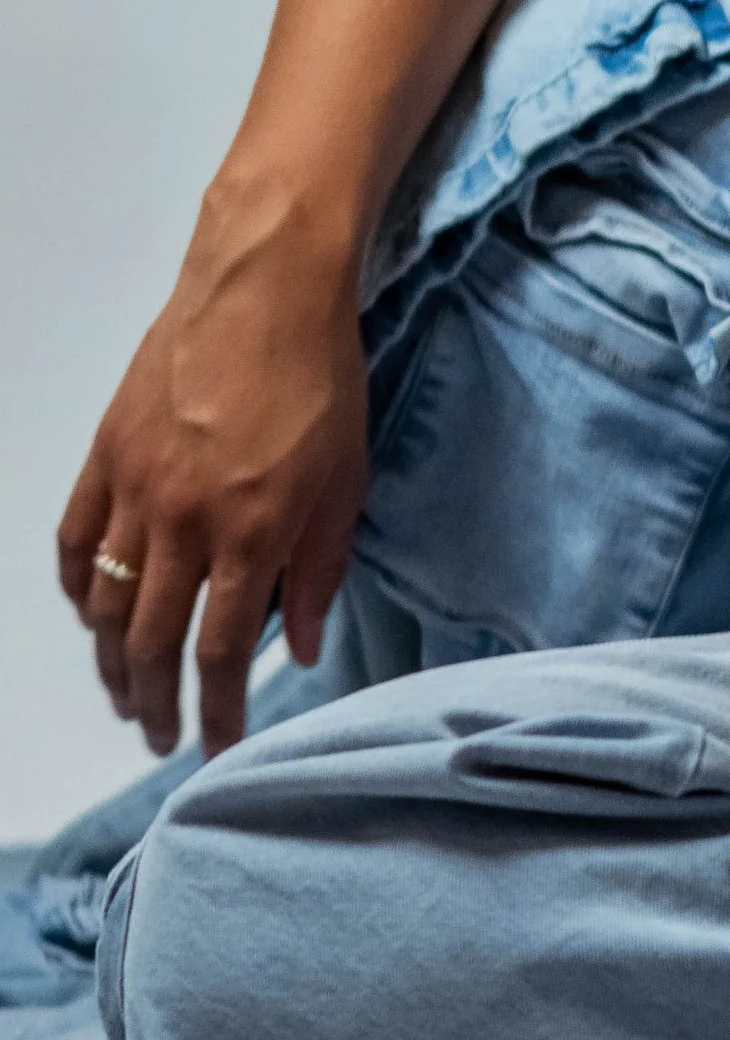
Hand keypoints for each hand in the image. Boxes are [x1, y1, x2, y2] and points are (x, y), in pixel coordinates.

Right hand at [57, 184, 370, 760]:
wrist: (264, 289)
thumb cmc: (321, 382)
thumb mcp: (346, 484)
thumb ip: (320, 572)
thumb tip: (302, 646)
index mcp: (251, 535)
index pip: (221, 652)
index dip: (217, 712)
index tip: (220, 749)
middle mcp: (182, 522)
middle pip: (148, 641)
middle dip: (154, 702)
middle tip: (162, 737)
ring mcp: (134, 488)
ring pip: (102, 601)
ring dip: (108, 659)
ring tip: (126, 691)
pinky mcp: (105, 454)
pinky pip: (74, 539)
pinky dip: (75, 586)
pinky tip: (88, 612)